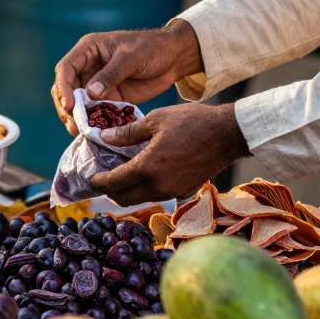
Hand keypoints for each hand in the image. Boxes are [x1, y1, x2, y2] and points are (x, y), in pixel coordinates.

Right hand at [51, 21, 203, 135]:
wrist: (174, 58)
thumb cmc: (152, 47)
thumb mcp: (131, 57)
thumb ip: (111, 75)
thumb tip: (90, 93)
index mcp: (88, 50)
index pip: (66, 69)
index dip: (64, 87)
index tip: (70, 106)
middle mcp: (88, 67)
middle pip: (67, 89)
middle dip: (67, 108)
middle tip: (74, 125)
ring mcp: (97, 84)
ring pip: (78, 104)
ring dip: (78, 118)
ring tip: (81, 133)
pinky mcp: (109, 98)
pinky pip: (96, 113)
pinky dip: (93, 124)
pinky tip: (94, 135)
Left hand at [89, 102, 248, 204]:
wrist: (228, 134)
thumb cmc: (193, 122)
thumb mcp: (156, 120)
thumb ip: (127, 132)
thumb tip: (104, 137)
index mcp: (148, 168)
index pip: (114, 182)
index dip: (99, 182)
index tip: (90, 177)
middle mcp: (159, 186)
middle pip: (125, 198)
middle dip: (110, 191)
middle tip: (103, 178)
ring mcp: (173, 192)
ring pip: (142, 198)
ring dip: (128, 191)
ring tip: (122, 175)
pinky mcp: (185, 192)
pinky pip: (159, 195)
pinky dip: (147, 189)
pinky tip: (146, 174)